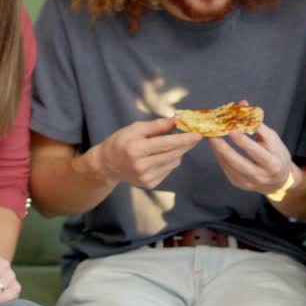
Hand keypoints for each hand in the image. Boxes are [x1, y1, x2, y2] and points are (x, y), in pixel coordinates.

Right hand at [83, 118, 201, 188]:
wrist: (108, 164)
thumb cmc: (121, 142)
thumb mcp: (134, 128)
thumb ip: (156, 125)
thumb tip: (176, 120)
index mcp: (136, 149)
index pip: (165, 144)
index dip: (183, 139)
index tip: (198, 134)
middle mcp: (141, 166)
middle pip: (173, 154)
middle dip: (186, 144)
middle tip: (195, 135)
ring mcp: (146, 177)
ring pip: (173, 162)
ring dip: (177, 152)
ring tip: (169, 144)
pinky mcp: (150, 184)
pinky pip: (168, 170)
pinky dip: (170, 161)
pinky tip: (161, 156)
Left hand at [208, 124, 296, 197]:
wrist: (278, 180)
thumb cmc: (276, 154)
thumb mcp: (273, 139)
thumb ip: (257, 124)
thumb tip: (242, 105)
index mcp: (273, 164)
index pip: (257, 153)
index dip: (244, 142)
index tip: (232, 130)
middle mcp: (261, 176)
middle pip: (240, 163)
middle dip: (224, 149)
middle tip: (212, 135)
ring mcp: (248, 182)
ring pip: (229, 166)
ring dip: (218, 150)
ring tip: (210, 137)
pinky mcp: (237, 183)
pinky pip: (225, 168)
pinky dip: (219, 155)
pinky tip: (214, 145)